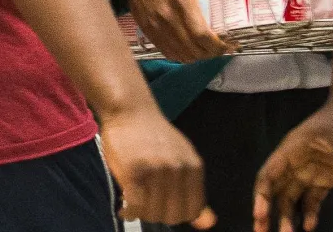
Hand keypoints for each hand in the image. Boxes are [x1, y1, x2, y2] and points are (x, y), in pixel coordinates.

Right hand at [100, 106, 215, 227]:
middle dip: (157, 215)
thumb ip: (194, 192)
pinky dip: (129, 212)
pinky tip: (124, 206)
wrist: (130, 111)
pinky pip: (135, 206)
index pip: (192, 210)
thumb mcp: (183, 159)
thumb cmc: (155, 137)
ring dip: (141, 214)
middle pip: (172, 215)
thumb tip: (208, 225)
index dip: (176, 214)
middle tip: (145, 206)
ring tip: (133, 203)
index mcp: (194, 167)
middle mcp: (177, 169)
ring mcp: (155, 170)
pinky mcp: (133, 171)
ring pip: (152, 213)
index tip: (162, 208)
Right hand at [123, 0, 244, 62]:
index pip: (202, 35)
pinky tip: (190, 49)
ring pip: (180, 54)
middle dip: (211, 53)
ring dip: (197, 56)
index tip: (231, 44)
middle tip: (224, 47)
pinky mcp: (146, 28)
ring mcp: (155, 25)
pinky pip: (166, 51)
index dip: (218, 46)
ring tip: (208, 49)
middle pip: (193, 49)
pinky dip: (181, 55)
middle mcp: (167, 16)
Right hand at [252, 106, 332, 231]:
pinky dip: (309, 213)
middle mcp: (293, 165)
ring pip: (290, 199)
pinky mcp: (322, 180)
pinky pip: (311, 200)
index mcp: (289, 152)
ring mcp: (307, 173)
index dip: (261, 195)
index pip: (268, 175)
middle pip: (274, 191)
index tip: (259, 214)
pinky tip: (309, 226)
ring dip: (287, 217)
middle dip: (266, 211)